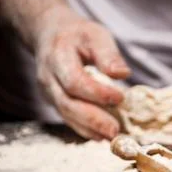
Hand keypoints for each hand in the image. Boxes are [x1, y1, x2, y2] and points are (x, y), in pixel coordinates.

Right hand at [35, 7, 129, 139]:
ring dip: (90, 129)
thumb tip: (123, 74)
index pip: (75, 81)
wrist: (50, 35)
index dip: (97, 93)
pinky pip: (68, 119)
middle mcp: (49, 77)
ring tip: (112, 136)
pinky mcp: (54, 102)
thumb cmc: (77, 36)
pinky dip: (85, 130)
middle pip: (68, 104)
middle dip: (93, 119)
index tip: (120, 98)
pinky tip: (101, 136)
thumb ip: (108, 54)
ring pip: (67, 115)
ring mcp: (49, 92)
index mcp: (58, 57)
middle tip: (115, 130)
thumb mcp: (95, 35)